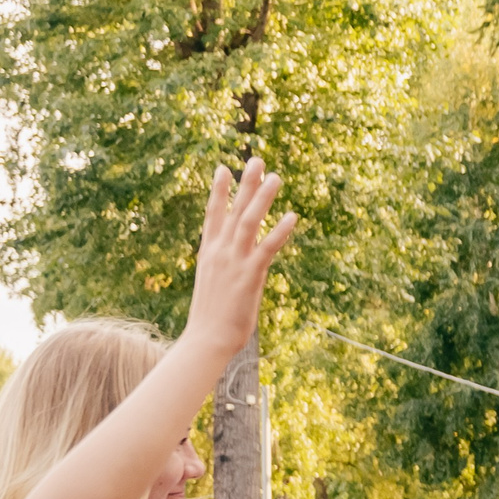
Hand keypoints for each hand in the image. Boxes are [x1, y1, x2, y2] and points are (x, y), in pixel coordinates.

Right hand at [182, 158, 297, 357]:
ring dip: (262, 197)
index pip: (212, 215)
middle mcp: (220, 252)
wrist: (206, 339)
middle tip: (256, 159)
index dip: (218, 190)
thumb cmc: (212, 317)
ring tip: (275, 176)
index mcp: (209, 253)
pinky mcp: (250, 275)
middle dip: (245, 184)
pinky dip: (280, 231)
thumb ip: (224, 267)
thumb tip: (234, 262)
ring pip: (249, 221)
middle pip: (233, 210)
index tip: (222, 167)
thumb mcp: (215, 284)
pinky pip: (268, 247)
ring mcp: (234, 262)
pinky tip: (292, 216)